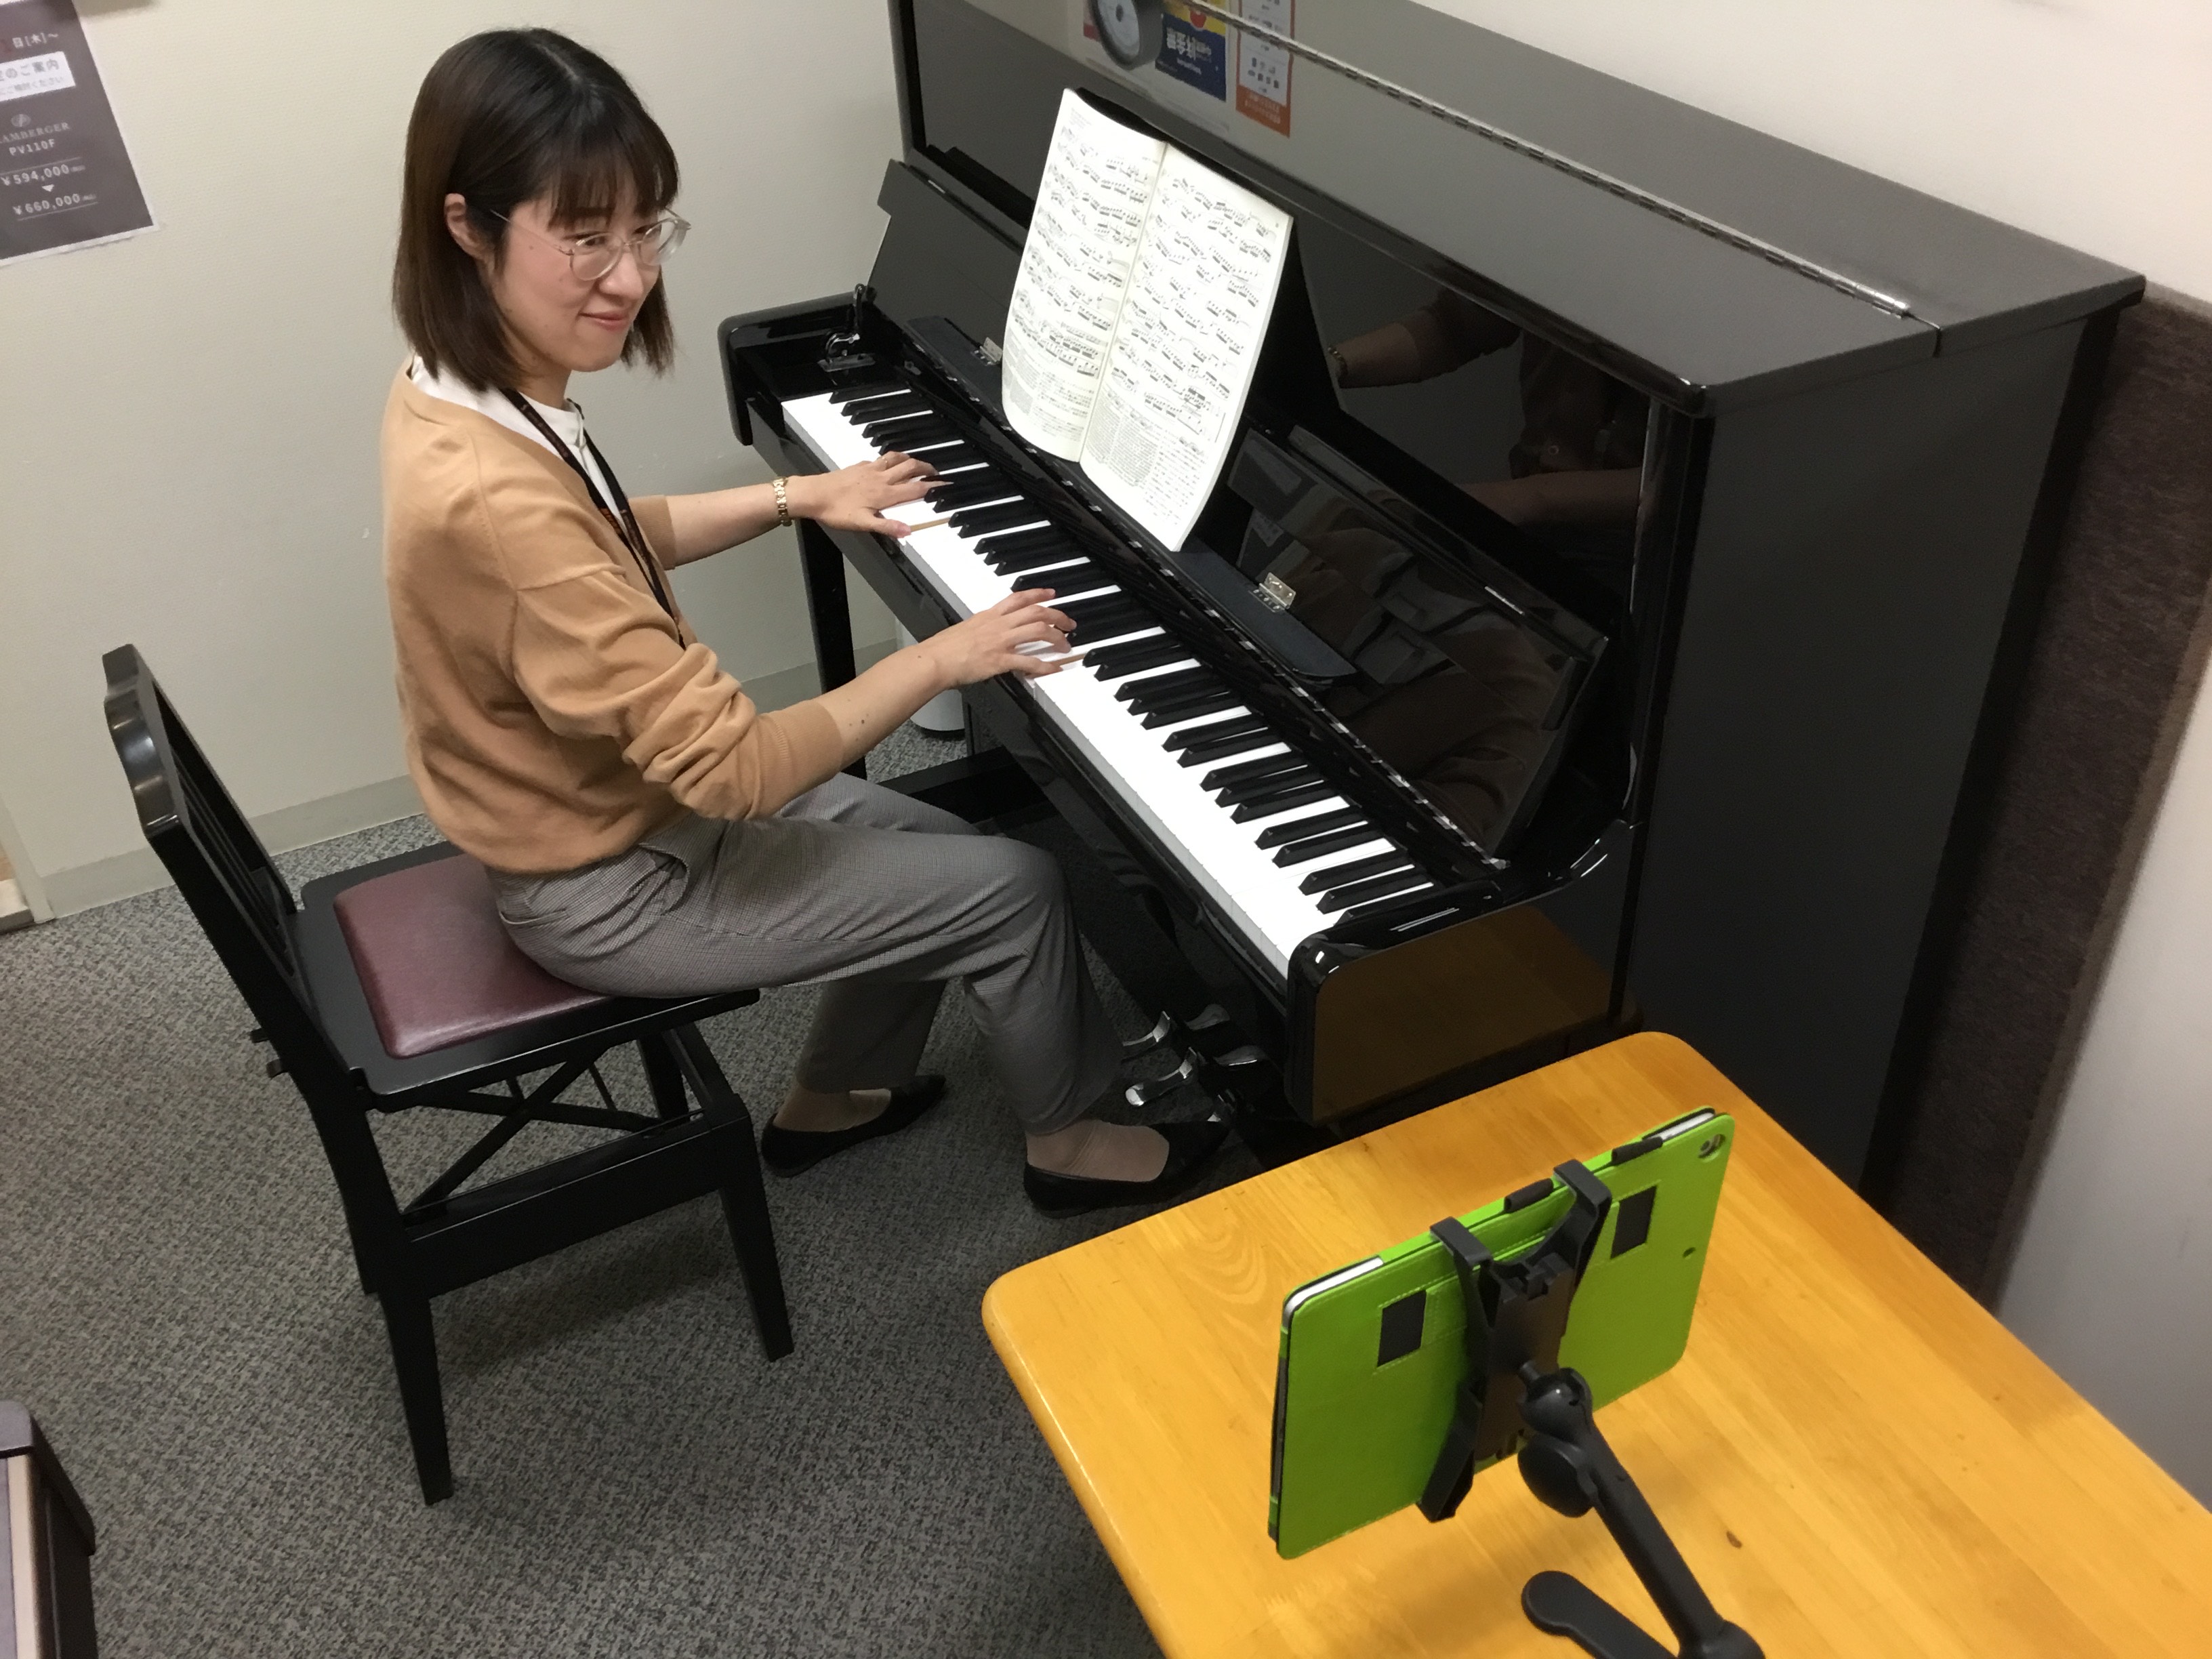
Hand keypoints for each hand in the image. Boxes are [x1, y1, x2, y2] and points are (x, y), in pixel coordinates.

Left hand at [792, 452, 937, 535]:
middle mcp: (880, 478)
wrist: (813, 494)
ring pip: (896, 458)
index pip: (916, 488)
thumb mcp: (863, 524)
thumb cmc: (836, 511)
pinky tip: (888, 462)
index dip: (934, 486)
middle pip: (910, 467)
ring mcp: (869, 470)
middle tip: (936, 471)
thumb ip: (887, 527)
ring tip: (917, 462)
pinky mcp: (859, 466)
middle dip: (926, 467)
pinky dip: (890, 458)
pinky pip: (880, 458)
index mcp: (885, 494)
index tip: (946, 484)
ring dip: (910, 458)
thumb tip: (908, 531)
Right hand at [918, 590, 1075, 685]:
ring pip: (1037, 630)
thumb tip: (989, 633)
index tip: (1051, 594)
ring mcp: (1000, 641)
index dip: (1038, 594)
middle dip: (1057, 615)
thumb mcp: (966, 628)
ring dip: (1056, 637)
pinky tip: (1053, 668)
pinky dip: (1045, 666)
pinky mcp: (1000, 660)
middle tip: (1068, 623)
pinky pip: (1029, 662)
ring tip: (1065, 645)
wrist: (935, 660)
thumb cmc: (944, 648)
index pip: (1018, 597)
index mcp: (989, 615)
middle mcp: (998, 624)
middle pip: (1035, 612)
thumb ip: (982, 628)